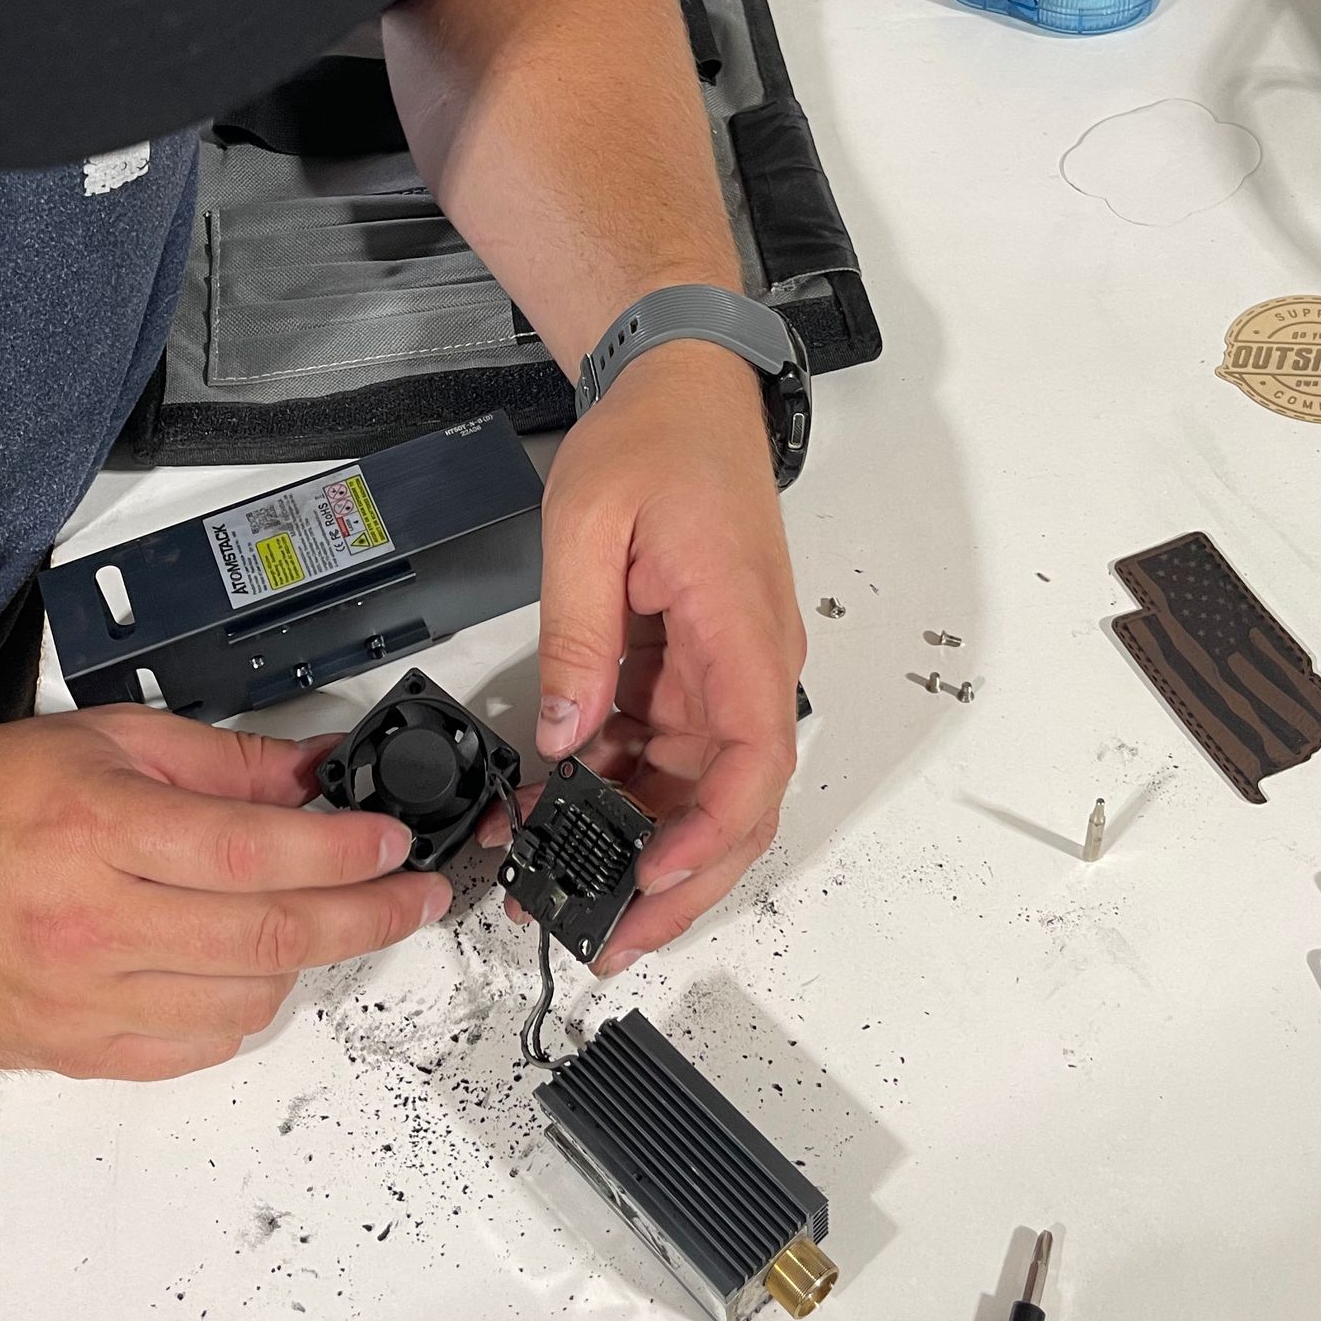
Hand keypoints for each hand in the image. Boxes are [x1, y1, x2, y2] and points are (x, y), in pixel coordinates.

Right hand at [0, 706, 447, 1078]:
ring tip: (315, 921)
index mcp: (104, 831)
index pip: (257, 852)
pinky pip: (194, 1047)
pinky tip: (246, 970)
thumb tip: (318, 772)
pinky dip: (240, 1010)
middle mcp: (96, 923)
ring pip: (244, 998)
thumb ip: (222, 763)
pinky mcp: (75, 1050)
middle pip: (270, 935)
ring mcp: (85, 999)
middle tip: (416, 897)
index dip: (344, 852)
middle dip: (367, 916)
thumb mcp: (108, 742)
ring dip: (303, 960)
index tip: (394, 844)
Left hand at [518, 340, 803, 972]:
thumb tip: (567, 735)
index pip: (755, 760)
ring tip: (568, 888)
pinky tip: (565, 813)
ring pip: (701, 788)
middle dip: (680, 880)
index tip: (655, 875)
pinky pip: (670, 749)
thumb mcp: (590, 525)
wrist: (679, 386)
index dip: (711, 835)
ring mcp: (725, 669)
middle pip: (736, 801)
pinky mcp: (697, 666)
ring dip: (646, 844)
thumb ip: (578, 636)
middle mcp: (749, 662)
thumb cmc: (654, 439)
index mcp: (740, 629)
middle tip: (610, 935)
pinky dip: (626, 789)